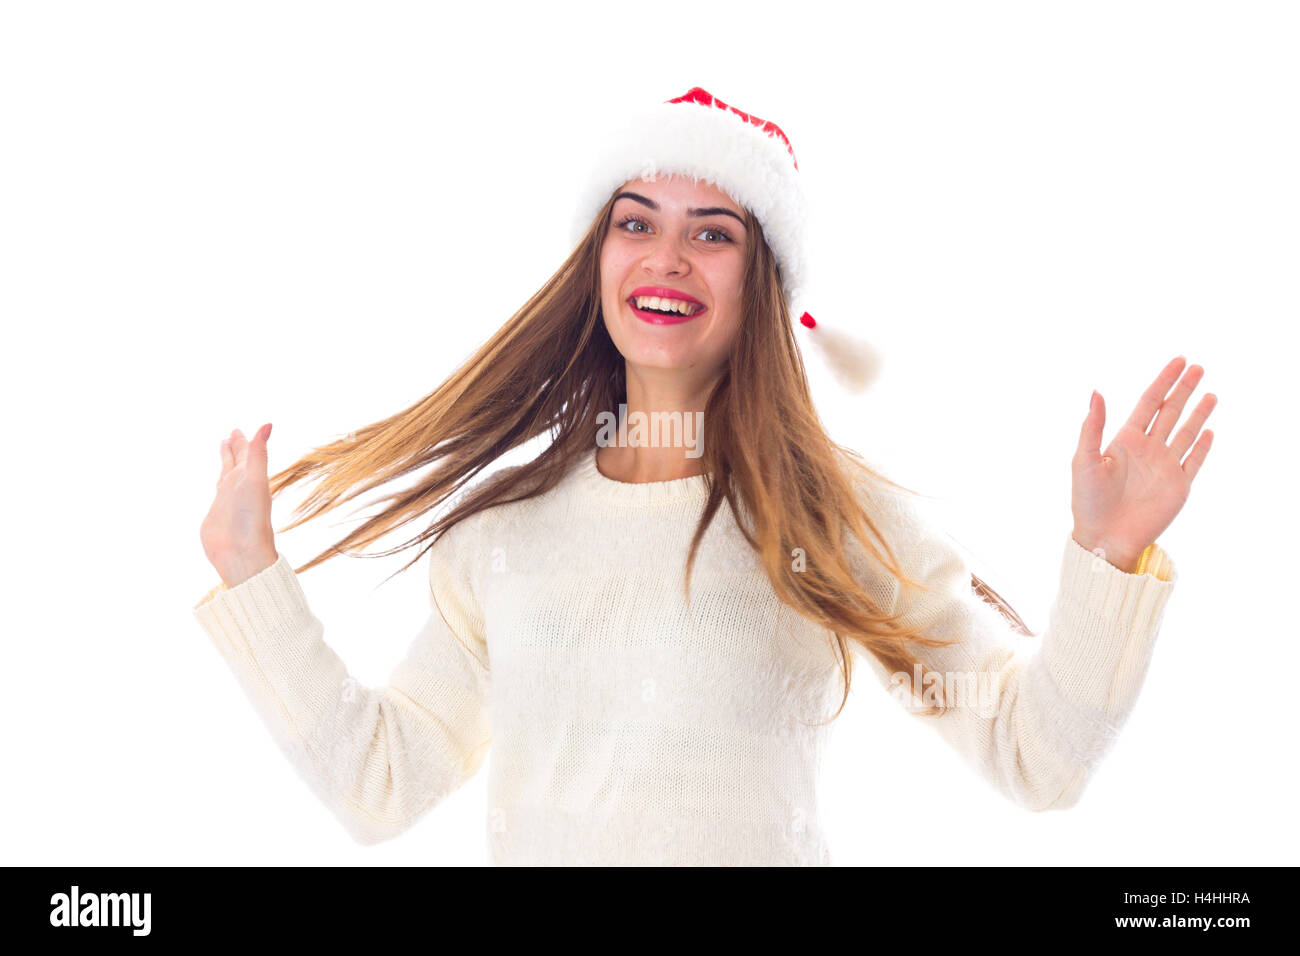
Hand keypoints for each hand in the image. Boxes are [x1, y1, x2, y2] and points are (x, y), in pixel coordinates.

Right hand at [200, 423, 277, 588]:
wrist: (241, 552)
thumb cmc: (252, 518)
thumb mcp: (255, 480)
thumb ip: (258, 454)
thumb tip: (268, 424)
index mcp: (251, 477)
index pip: (247, 453)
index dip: (243, 441)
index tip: (238, 430)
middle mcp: (240, 486)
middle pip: (237, 461)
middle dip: (235, 447)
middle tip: (232, 433)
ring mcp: (228, 499)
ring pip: (227, 473)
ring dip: (227, 461)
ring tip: (224, 448)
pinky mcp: (216, 512)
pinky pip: (218, 491)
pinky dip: (219, 481)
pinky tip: (220, 483)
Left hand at [1071, 356, 1216, 571]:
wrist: (1104, 538)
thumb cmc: (1088, 501)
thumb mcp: (1084, 460)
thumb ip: (1092, 427)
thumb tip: (1097, 392)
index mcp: (1125, 440)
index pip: (1149, 402)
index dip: (1163, 381)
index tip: (1178, 360)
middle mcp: (1147, 449)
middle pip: (1170, 412)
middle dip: (1184, 389)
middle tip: (1198, 366)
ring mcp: (1164, 467)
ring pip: (1186, 433)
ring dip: (1198, 413)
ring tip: (1210, 393)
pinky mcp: (1178, 487)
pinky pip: (1194, 462)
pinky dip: (1203, 447)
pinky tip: (1209, 431)